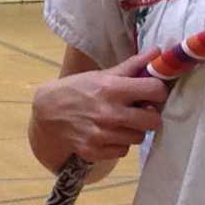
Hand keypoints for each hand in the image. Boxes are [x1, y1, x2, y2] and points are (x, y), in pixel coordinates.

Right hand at [29, 55, 168, 169]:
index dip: (158, 91)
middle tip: (142, 112)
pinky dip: (119, 144)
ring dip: (133, 130)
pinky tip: (109, 134)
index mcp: (111, 89)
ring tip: (122, 122)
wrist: (46, 113)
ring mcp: (100, 135)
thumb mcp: (102, 74)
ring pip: (138, 138)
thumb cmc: (77, 90)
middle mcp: (108, 113)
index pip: (154, 90)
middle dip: (150, 116)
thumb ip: (132, 66)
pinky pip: (122, 151)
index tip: (153, 93)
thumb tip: (158, 52)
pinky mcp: (93, 152)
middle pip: (152, 121)